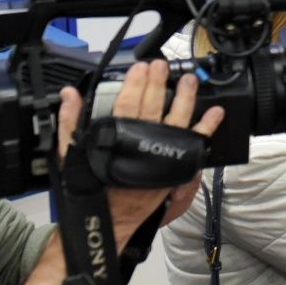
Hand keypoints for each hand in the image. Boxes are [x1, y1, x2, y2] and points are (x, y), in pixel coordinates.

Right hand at [68, 61, 224, 243]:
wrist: (108, 218)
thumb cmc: (90, 186)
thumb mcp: (71, 153)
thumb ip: (70, 122)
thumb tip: (70, 95)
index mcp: (117, 137)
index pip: (125, 103)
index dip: (134, 84)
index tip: (140, 67)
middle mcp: (142, 143)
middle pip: (152, 106)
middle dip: (158, 83)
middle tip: (163, 65)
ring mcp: (161, 153)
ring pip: (176, 119)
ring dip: (185, 97)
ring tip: (189, 80)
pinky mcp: (175, 165)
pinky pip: (195, 143)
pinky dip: (207, 127)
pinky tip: (216, 112)